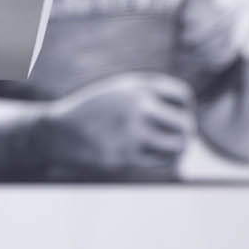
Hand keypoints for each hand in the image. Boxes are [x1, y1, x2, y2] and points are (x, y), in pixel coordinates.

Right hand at [40, 72, 196, 177]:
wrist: (61, 130)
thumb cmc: (96, 110)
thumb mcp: (121, 90)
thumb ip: (150, 94)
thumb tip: (188, 110)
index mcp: (137, 86)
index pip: (183, 96)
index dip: (186, 107)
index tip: (178, 114)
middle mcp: (137, 106)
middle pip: (185, 123)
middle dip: (187, 131)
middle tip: (181, 136)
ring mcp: (132, 132)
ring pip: (178, 146)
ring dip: (180, 149)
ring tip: (175, 149)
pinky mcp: (126, 156)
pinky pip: (162, 163)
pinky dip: (168, 162)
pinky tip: (162, 158)